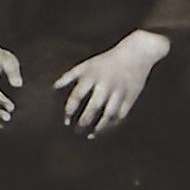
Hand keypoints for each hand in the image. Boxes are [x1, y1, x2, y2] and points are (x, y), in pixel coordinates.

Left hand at [55, 30, 170, 137]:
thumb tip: (54, 87)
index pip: (77, 96)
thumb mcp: (87, 64)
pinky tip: (105, 130)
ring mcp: (119, 92)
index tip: (66, 121)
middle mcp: (105, 84)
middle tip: (77, 131)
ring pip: (108, 115)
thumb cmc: (106, 61)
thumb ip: (70, 76)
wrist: (135, 54)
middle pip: (93, 108)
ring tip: (91, 135)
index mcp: (92, 75)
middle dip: (83, 122)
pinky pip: (120, 116)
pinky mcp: (130, 98)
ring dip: (99, 128)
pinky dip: (112, 125)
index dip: (69, 110)